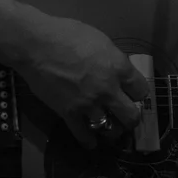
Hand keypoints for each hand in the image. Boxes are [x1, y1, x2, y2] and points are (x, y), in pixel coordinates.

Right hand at [14, 19, 148, 148]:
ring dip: (112, 130)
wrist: (36, 45)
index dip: (139, 94)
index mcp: (118, 68)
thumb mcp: (100, 41)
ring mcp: (89, 104)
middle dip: (132, 118)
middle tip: (127, 117)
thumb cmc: (67, 35)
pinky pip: (83, 134)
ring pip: (110, 129)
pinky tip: (92, 143)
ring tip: (110, 128)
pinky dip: (89, 141)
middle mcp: (108, 89)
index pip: (142, 90)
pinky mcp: (69, 113)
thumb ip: (113, 59)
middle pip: (131, 115)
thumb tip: (118, 70)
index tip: (134, 95)